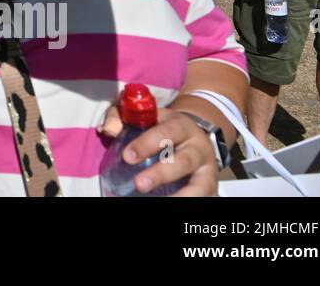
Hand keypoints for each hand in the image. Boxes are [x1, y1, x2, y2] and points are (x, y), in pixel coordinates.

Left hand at [99, 106, 218, 195]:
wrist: (194, 133)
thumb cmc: (159, 125)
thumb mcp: (142, 114)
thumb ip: (121, 116)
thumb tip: (108, 130)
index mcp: (181, 125)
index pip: (166, 133)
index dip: (146, 144)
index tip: (128, 157)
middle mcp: (198, 147)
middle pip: (184, 160)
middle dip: (162, 174)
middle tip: (140, 184)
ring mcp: (208, 169)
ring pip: (201, 183)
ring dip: (183, 196)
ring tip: (163, 203)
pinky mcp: (211, 186)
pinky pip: (207, 197)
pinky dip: (195, 201)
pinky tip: (175, 204)